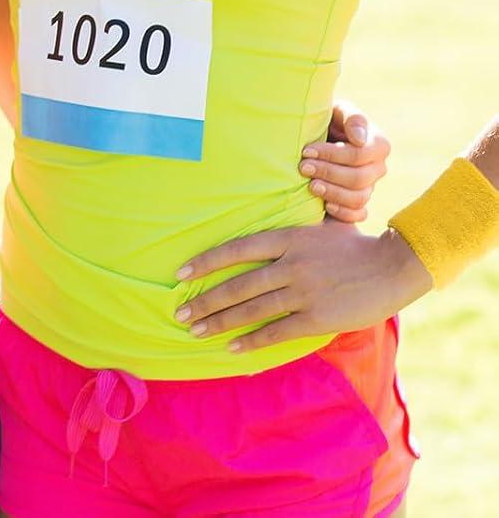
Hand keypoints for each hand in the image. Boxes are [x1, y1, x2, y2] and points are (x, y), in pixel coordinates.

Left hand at [175, 221, 431, 352]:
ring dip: (221, 321)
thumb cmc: (353, 245)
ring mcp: (303, 292)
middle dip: (205, 300)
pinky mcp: (318, 317)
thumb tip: (260, 226)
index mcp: (286, 238)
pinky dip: (253, 341)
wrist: (392, 267)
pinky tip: (232, 348)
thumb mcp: (316, 225)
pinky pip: (278, 331)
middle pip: (238, 284)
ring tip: (197, 330)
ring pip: (252, 309)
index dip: (206, 261)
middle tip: (181, 312)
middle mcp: (289, 264)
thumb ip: (288, 230)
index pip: (235, 249)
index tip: (180, 272)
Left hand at [300, 101, 390, 222]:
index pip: (359, 155)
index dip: (332, 154)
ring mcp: (370, 187)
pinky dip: (344, 212)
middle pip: (358, 178)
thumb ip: (352, 117)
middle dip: (328, 173)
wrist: (316, 134)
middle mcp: (378, 168)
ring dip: (333, 193)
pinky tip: (325, 205)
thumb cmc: (328, 118)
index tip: (306, 151)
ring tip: (310, 186)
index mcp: (378, 144)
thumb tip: (359, 139)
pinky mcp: (359, 202)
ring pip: (358, 198)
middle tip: (303, 168)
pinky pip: (358, 214)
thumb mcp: (338, 110)